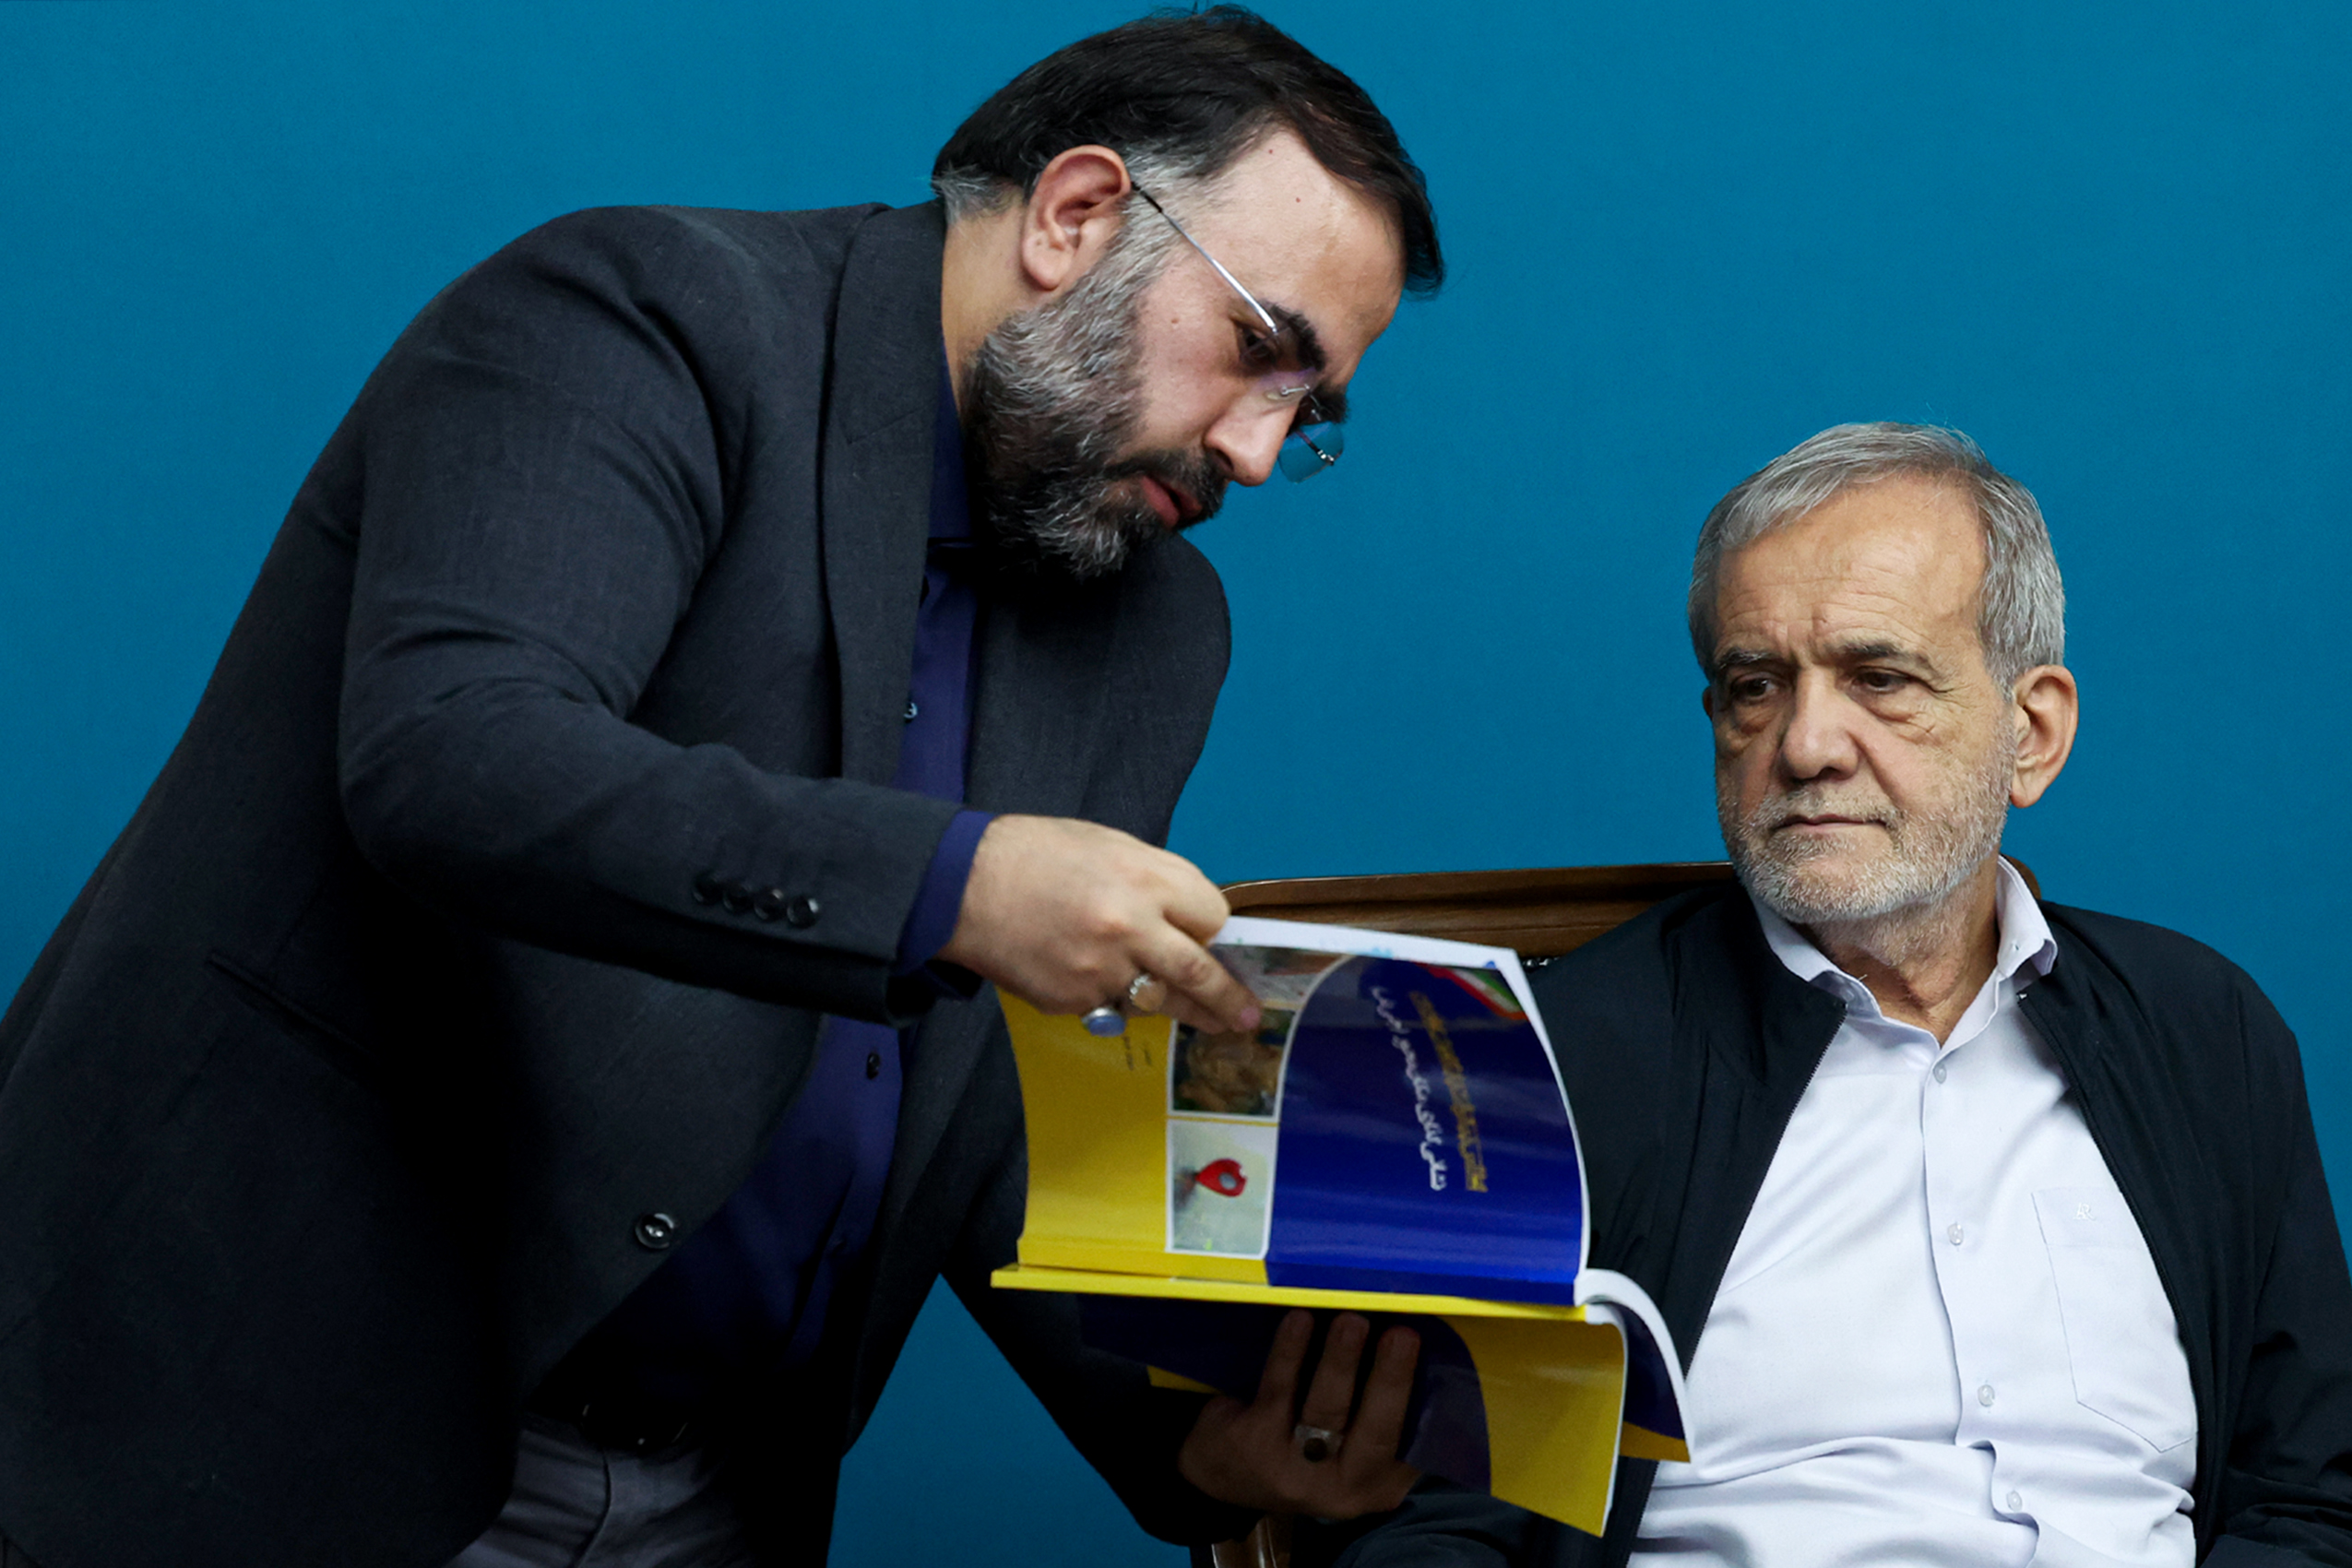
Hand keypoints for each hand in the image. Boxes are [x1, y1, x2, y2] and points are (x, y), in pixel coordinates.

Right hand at [938, 814, 1261, 1033]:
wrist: (963, 886)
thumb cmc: (1036, 855)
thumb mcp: (1107, 845)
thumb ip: (1155, 881)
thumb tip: (1189, 918)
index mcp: (1145, 878)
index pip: (1212, 917)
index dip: (1213, 929)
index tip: (1214, 939)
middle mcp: (1132, 927)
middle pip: (1200, 972)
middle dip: (1228, 999)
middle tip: (1248, 1016)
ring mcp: (1103, 970)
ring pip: (1160, 1001)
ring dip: (1183, 1010)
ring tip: (1208, 1022)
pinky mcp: (1074, 999)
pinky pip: (1111, 1007)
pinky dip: (1114, 999)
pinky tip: (1103, 983)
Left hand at [1177, 1310, 1421, 1518]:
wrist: (1222, 1472)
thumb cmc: (1304, 1445)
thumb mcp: (1349, 1451)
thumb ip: (1380, 1416)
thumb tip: (1422, 1347)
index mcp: (1376, 1487)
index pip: (1411, 1449)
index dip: (1426, 1404)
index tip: (1436, 1356)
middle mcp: (1341, 1488)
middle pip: (1374, 1433)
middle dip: (1390, 1381)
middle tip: (1403, 1335)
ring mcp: (1294, 1471)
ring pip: (1326, 1409)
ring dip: (1340, 1361)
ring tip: (1352, 1322)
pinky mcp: (1254, 1444)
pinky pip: (1279, 1389)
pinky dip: (1291, 1350)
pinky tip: (1300, 1320)